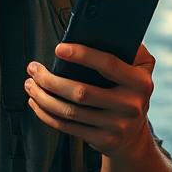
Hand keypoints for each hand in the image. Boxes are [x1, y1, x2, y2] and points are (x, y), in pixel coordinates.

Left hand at [24, 42, 155, 158]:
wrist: (134, 136)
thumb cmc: (129, 91)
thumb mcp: (140, 69)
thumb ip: (129, 49)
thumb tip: (101, 31)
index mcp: (140, 82)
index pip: (108, 65)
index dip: (82, 55)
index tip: (59, 49)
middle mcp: (130, 105)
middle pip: (82, 92)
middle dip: (51, 79)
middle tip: (33, 68)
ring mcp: (116, 126)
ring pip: (70, 111)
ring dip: (43, 97)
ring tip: (30, 84)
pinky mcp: (102, 140)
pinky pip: (67, 127)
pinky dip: (46, 114)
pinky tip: (36, 102)